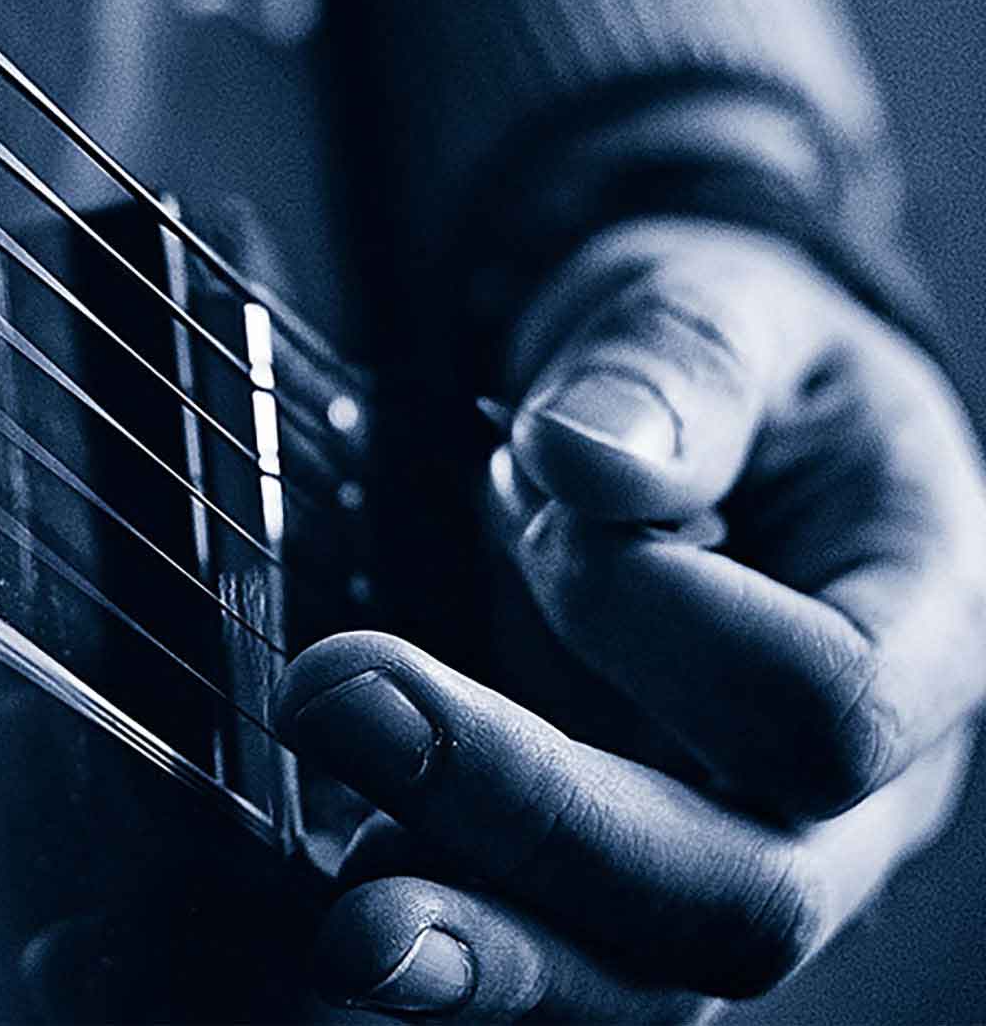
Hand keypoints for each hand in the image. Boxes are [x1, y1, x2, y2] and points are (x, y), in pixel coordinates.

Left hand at [277, 218, 985, 1019]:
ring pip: (648, 979)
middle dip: (532, 819)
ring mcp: (735, 855)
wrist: (710, 432)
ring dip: (491, 960)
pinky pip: (558, 965)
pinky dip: (456, 950)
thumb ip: (678, 363)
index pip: (827, 704)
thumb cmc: (736, 373)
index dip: (663, 623)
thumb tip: (587, 454)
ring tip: (352, 930)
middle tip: (340, 709)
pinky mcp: (616, 888)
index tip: (542, 500)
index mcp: (924, 628)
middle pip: (739, 890)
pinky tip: (345, 901)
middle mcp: (855, 791)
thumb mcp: (723, 305)